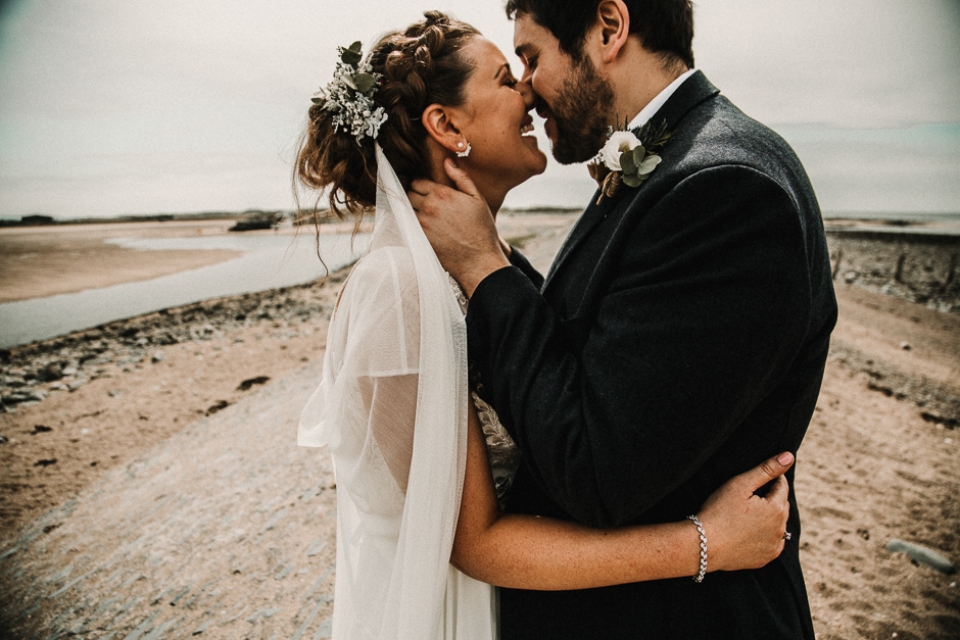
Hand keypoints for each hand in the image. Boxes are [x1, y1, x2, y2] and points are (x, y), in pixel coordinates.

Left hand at [408, 158, 509, 296]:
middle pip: (408, 194)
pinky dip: (411, 223)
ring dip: (411, 209)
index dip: (421, 185)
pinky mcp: (419, 238)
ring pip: (405, 209)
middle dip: (414, 195)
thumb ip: (461, 178)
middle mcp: (428, 207)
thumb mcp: (477, 199)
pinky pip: (407, 225)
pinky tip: (423, 227)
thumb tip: (447, 161)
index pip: (417, 181)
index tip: (426, 190)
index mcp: (442, 194)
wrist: (478, 260)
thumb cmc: (481, 229)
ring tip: (424, 215)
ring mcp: (421, 223)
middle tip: (424, 202)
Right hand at [698, 452, 793, 572]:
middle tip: (747, 497)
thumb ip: (766, 469)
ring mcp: (774, 546)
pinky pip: (771, 542)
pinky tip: (747, 532)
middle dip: (769, 498)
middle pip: (780, 505)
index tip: (753, 481)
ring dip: (768, 517)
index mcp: (777, 508)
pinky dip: (764, 536)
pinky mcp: (765, 559)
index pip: (781, 486)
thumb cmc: (719, 511)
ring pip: (777, 524)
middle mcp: (781, 529)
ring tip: (746, 514)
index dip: (768, 479)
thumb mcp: (741, 484)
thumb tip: (789, 456)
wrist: (703, 545)